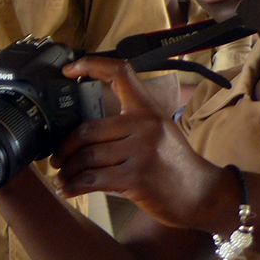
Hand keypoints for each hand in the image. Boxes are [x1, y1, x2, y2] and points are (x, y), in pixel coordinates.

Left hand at [50, 56, 238, 230]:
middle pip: (86, 130)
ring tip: (61, 178)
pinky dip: (73, 186)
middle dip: (64, 148)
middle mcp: (145, 125)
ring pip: (86, 157)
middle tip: (57, 159)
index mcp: (148, 109)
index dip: (91, 65)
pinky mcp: (135, 178)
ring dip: (67, 171)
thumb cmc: (173, 164)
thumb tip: (80, 131)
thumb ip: (127, 124)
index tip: (68, 70)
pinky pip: (92, 179)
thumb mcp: (158, 132)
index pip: (120, 72)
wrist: (202, 194)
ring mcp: (141, 151)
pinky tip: (66, 190)